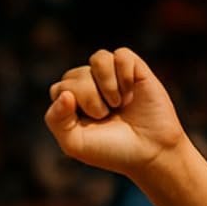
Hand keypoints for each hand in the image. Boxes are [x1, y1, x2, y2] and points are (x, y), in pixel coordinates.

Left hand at [44, 48, 186, 178]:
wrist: (150, 151)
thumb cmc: (110, 149)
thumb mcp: (75, 143)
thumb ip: (56, 120)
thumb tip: (64, 93)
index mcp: (71, 102)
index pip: (59, 88)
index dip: (72, 105)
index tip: (89, 122)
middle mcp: (89, 85)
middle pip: (75, 74)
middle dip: (90, 97)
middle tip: (106, 115)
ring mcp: (111, 75)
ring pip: (98, 58)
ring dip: (107, 84)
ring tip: (118, 103)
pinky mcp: (134, 68)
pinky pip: (121, 54)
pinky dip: (124, 75)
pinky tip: (131, 92)